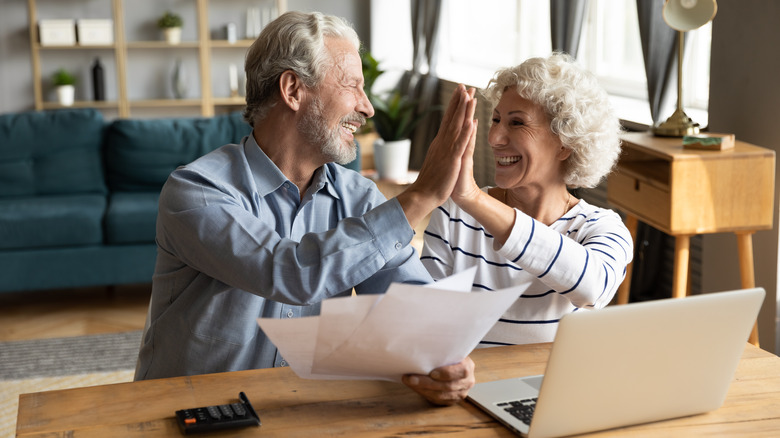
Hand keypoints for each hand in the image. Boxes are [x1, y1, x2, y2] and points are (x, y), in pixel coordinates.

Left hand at [402, 357, 475, 405]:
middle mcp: (467, 382)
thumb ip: (441, 351)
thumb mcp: (449, 350)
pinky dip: (424, 394)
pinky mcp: (452, 401)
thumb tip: (422, 347)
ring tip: (409, 382)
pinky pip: (437, 401)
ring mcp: (461, 393)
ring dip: (422, 389)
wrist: (452, 364)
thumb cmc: (448, 355)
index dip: (446, 373)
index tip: (431, 372)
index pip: (461, 371)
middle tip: (411, 378)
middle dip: (426, 383)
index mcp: (468, 367)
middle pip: (447, 386)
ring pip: (441, 395)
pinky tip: (415, 387)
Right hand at [414, 85, 477, 202]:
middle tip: (465, 85)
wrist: (423, 194)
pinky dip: (465, 132)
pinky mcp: (452, 160)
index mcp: (440, 142)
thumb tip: (443, 141)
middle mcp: (442, 142)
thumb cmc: (431, 181)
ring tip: (469, 96)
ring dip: (463, 111)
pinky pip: (460, 144)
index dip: (454, 105)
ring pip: (456, 126)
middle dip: (459, 101)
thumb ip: (441, 149)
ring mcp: (446, 150)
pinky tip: (471, 122)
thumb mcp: (438, 160)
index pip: (448, 119)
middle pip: (452, 118)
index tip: (460, 92)